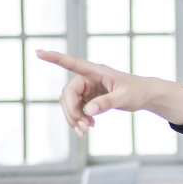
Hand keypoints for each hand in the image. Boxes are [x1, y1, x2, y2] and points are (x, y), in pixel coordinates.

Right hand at [35, 49, 182, 135]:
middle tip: (84, 127)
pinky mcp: (88, 99)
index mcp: (96, 71)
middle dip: (72, 111)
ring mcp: (87, 89)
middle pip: (67, 94)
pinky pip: (76, 110)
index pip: (72, 63)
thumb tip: (88, 111)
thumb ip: (106, 103)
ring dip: (74, 118)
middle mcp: (88, 78)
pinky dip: (79, 121)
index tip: (39, 52)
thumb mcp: (124, 98)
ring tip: (86, 131)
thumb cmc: (136, 91)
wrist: (144, 96)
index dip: (55, 58)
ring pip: (69, 104)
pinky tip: (88, 128)